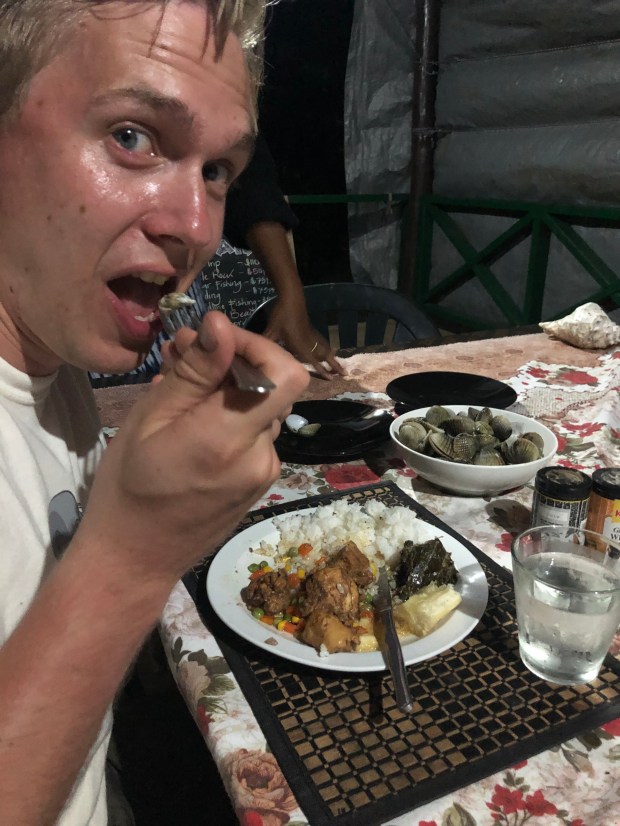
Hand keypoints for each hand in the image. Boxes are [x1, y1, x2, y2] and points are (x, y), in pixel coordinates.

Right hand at [72, 312, 308, 587]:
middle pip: (269, 387)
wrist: (135, 560)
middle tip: (177, 357)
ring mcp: (266, 472)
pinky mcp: (260, 482)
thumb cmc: (129, 489)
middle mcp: (261, 456)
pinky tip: (190, 421)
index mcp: (229, 439)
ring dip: (225, 389)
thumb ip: (194, 372)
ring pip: (259, 408)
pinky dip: (228, 416)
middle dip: (230, 363)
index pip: (286, 375)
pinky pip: (253, 434)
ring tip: (175, 389)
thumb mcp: (150, 420)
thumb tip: (220, 323)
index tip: (217, 339)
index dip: (259, 346)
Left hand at [263, 296, 344, 380]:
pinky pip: (323, 343)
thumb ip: (267, 343)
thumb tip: (256, 353)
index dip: (322, 370)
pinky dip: (328, 349)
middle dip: (334, 366)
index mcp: (300, 345)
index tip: (331, 379)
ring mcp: (312, 336)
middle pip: (325, 356)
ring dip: (334, 358)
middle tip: (345, 374)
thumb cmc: (281, 315)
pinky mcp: (312, 331)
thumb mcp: (272, 331)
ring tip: (342, 367)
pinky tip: (330, 352)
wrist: (291, 299)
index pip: (313, 361)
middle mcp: (309, 342)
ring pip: (326, 350)